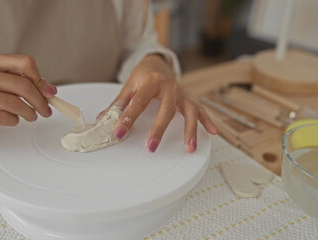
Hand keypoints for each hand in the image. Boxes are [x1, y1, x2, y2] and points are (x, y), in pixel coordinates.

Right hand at [0, 52, 56, 134]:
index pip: (24, 63)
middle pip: (22, 85)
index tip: (49, 92)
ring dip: (29, 113)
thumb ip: (18, 80)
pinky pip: (2, 117)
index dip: (41, 79)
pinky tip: (13, 120)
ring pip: (14, 103)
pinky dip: (14, 121)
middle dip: (40, 101)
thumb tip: (49, 90)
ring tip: (31, 116)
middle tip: (45, 110)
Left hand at [101, 54, 218, 152]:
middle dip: (159, 129)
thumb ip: (118, 104)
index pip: (138, 102)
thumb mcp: (128, 86)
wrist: (157, 63)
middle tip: (151, 147)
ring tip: (190, 147)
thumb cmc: (142, 76)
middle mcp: (169, 87)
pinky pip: (200, 110)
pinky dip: (208, 121)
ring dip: (191, 130)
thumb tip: (103, 120)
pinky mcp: (188, 99)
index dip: (127, 119)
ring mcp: (181, 93)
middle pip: (166, 109)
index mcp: (150, 81)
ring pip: (189, 111)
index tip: (118, 133)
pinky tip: (213, 133)